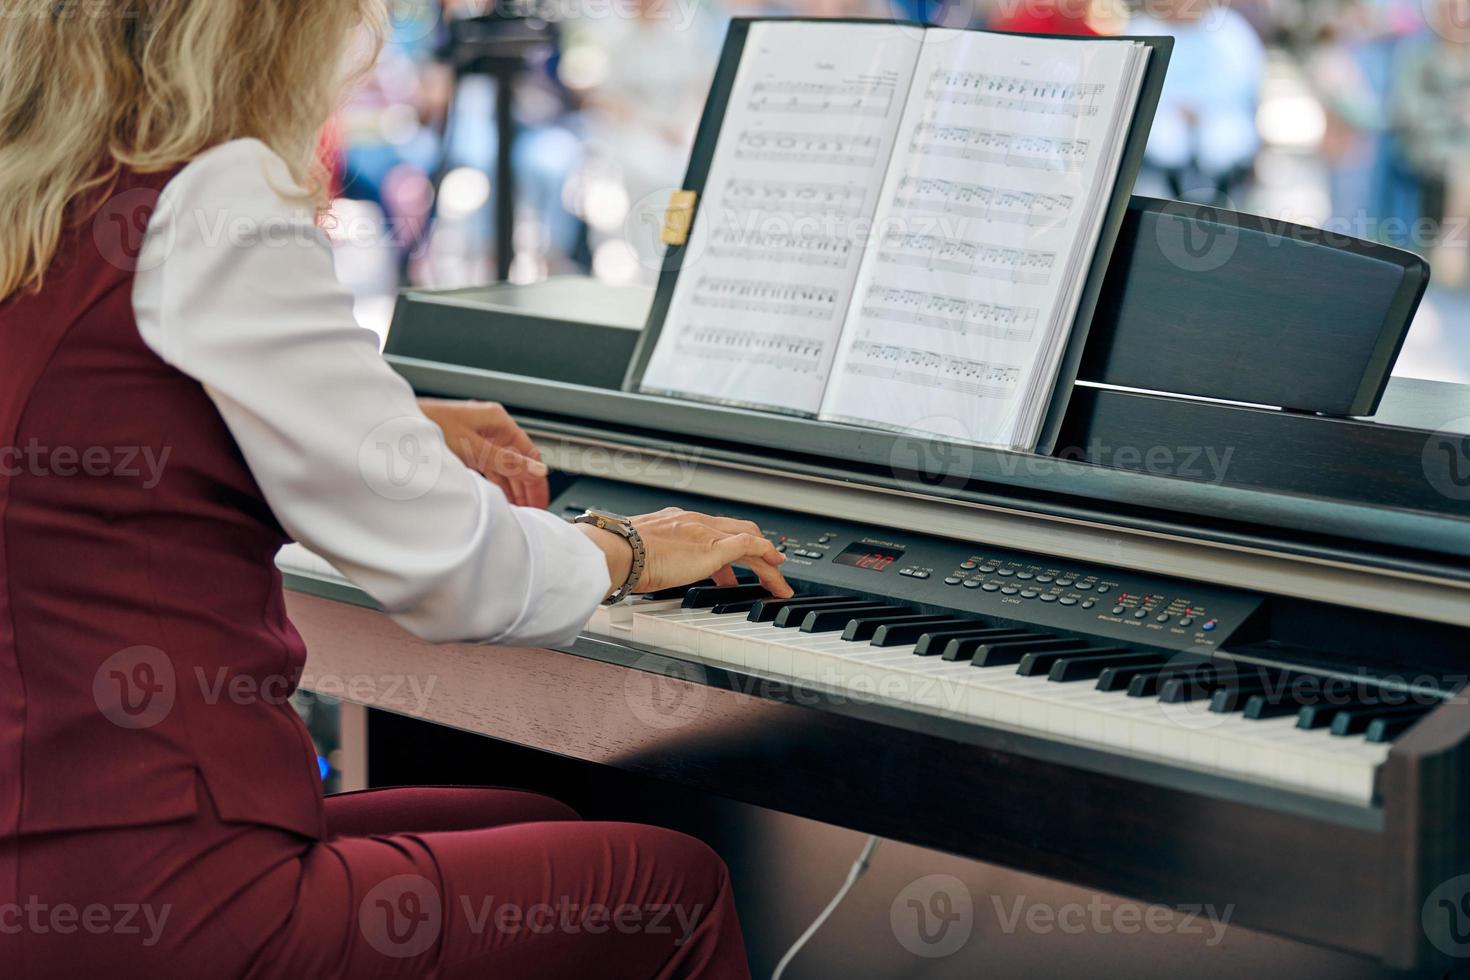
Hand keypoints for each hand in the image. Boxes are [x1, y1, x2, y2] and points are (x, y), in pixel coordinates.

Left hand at [418, 398, 548, 507]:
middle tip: (531, 510)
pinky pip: (487, 466)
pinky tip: (496, 496)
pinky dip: (494, 482)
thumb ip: (507, 462)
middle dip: (526, 486)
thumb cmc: (425, 426)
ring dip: (510, 486)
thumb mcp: (472, 449)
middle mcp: (489, 426)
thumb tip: (537, 470)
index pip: (530, 453)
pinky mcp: (462, 444)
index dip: (537, 479)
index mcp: (497, 420)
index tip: (540, 501)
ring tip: (517, 509)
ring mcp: (475, 435)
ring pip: (502, 464)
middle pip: (518, 459)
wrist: (391, 426)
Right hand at [577, 508, 793, 599]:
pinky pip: (751, 548)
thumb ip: (647, 561)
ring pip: (750, 540)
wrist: (617, 552)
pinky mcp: (713, 548)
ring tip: (779, 580)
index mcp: (675, 522)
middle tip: (769, 564)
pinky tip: (777, 571)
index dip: (728, 544)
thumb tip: (642, 576)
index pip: (711, 530)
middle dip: (757, 548)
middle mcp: (694, 521)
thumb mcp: (638, 555)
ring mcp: (705, 533)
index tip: (734, 563)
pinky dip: (767, 557)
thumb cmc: (617, 557)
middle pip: (737, 530)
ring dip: (768, 561)